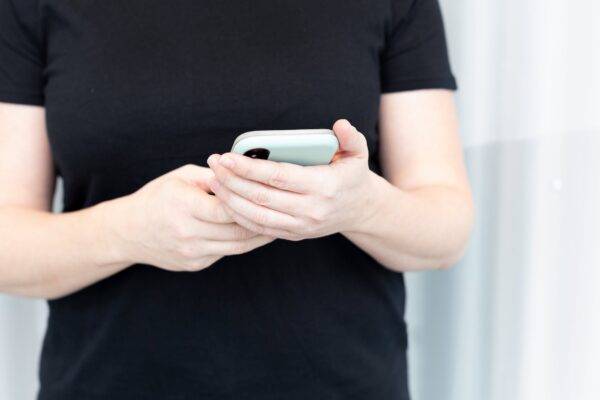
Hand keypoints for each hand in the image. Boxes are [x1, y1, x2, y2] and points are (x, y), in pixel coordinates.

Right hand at [106, 164, 273, 271]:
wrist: (129, 232)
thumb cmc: (157, 197)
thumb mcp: (181, 177)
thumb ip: (213, 175)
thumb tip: (243, 171)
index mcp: (184, 205)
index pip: (227, 207)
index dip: (249, 201)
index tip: (268, 194)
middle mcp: (188, 232)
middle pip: (237, 230)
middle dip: (262, 222)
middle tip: (282, 212)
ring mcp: (192, 252)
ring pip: (237, 246)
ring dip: (259, 235)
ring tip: (276, 223)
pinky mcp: (195, 264)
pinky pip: (226, 253)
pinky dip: (241, 243)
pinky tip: (254, 233)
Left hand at [206, 120, 378, 240]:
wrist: (359, 210)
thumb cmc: (351, 175)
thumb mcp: (357, 153)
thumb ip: (350, 137)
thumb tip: (340, 124)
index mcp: (323, 186)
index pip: (278, 177)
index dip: (249, 168)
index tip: (227, 156)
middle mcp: (311, 210)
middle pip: (262, 197)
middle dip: (232, 181)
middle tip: (213, 164)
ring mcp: (301, 226)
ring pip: (256, 216)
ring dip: (230, 199)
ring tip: (213, 180)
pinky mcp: (294, 235)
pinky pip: (260, 228)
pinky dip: (239, 215)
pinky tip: (225, 199)